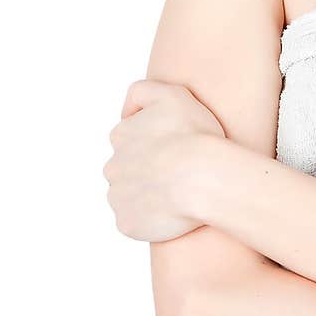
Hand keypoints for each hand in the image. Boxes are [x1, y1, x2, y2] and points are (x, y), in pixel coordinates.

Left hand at [103, 78, 225, 241]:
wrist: (203, 178)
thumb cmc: (193, 135)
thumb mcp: (171, 93)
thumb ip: (142, 92)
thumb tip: (126, 111)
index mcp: (120, 135)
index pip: (131, 138)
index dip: (155, 142)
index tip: (176, 147)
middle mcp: (112, 166)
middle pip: (128, 168)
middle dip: (148, 169)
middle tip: (179, 172)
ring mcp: (118, 197)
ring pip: (131, 195)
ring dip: (149, 194)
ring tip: (178, 194)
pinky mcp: (127, 223)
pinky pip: (136, 221)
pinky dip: (151, 218)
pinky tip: (173, 212)